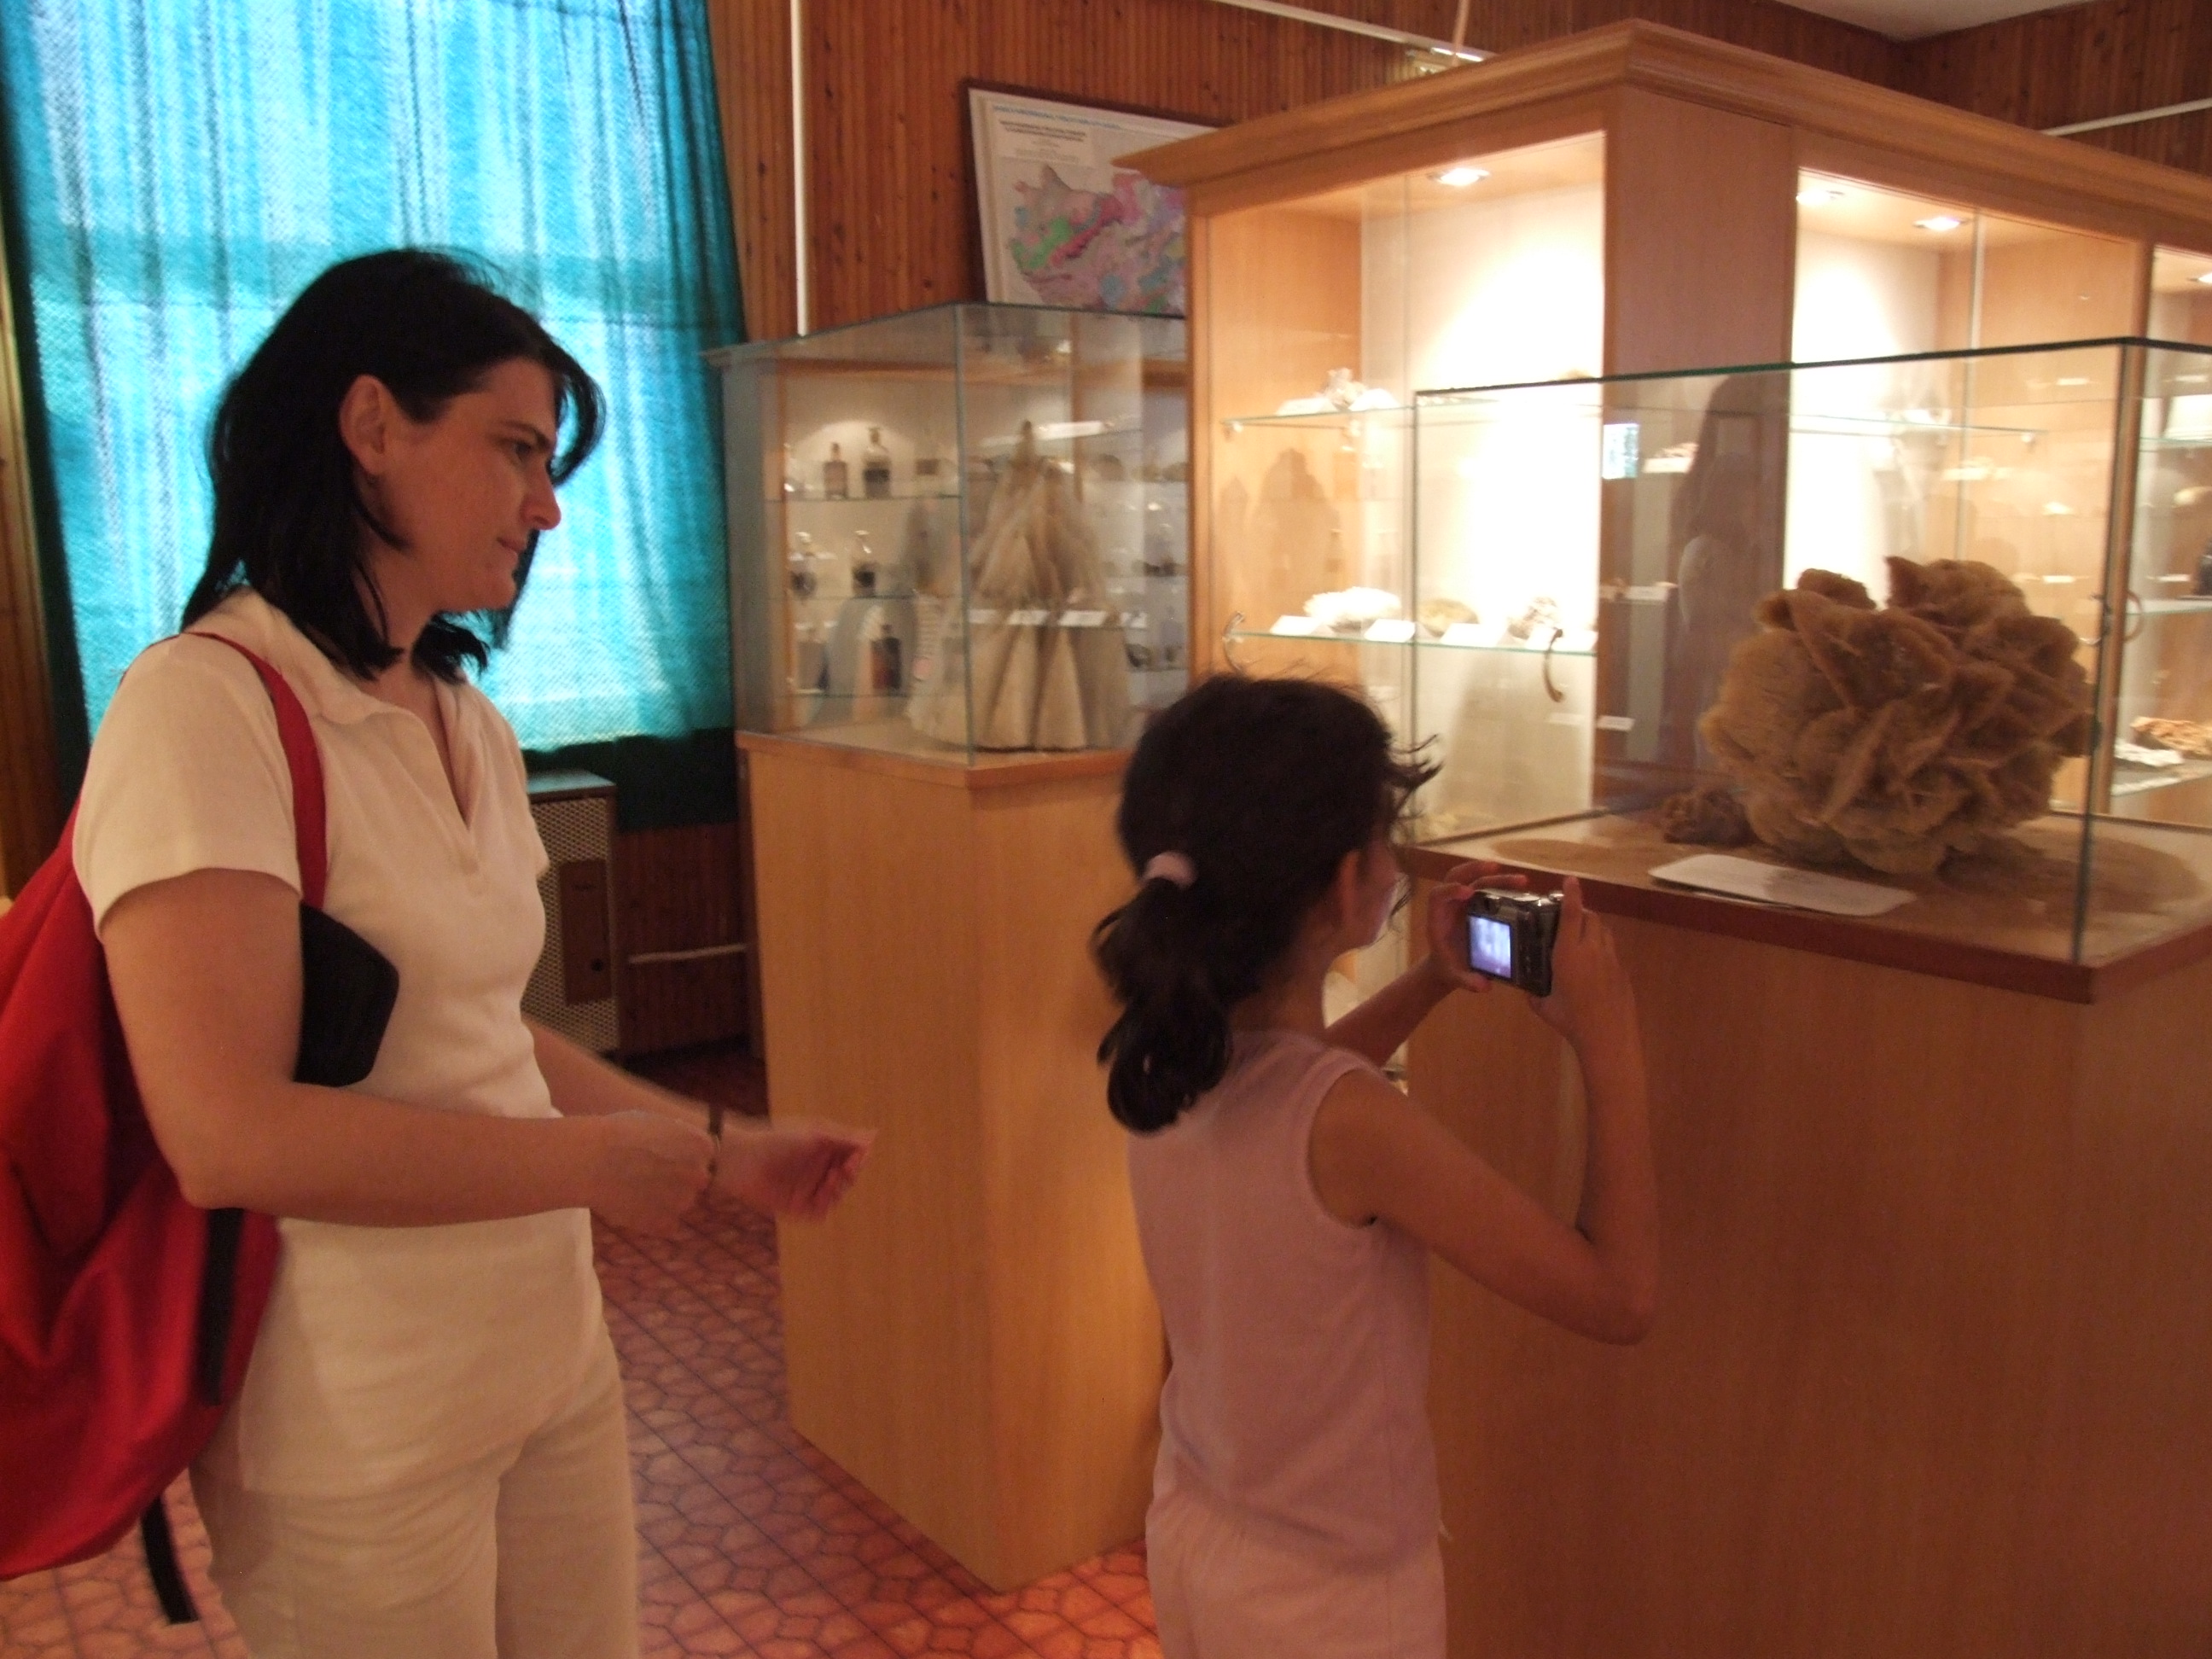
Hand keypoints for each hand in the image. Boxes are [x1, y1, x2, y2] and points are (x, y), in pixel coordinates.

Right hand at [589, 1111, 714, 1235]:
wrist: (593, 1160)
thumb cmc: (619, 1132)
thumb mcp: (658, 1123)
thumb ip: (677, 1138)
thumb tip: (681, 1147)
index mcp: (701, 1146)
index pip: (703, 1156)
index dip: (682, 1157)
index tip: (662, 1158)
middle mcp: (699, 1174)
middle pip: (694, 1181)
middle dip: (677, 1180)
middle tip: (648, 1177)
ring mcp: (684, 1201)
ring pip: (679, 1203)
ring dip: (663, 1201)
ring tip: (633, 1192)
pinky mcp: (665, 1223)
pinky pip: (664, 1224)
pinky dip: (651, 1220)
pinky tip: (632, 1207)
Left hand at [717, 1120, 873, 1219]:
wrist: (739, 1158)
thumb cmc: (776, 1138)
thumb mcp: (814, 1134)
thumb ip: (844, 1138)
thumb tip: (874, 1136)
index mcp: (821, 1150)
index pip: (851, 1157)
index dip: (859, 1157)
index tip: (860, 1154)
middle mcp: (815, 1171)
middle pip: (846, 1178)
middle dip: (852, 1173)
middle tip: (849, 1166)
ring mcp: (805, 1189)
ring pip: (835, 1196)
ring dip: (840, 1189)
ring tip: (833, 1177)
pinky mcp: (794, 1207)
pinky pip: (818, 1212)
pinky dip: (825, 1205)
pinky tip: (823, 1192)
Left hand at [1421, 859, 1529, 993]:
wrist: (1447, 964)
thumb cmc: (1448, 967)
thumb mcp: (1455, 976)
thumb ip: (1466, 980)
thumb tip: (1484, 986)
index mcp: (1438, 918)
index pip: (1438, 895)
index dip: (1450, 890)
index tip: (1467, 892)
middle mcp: (1449, 904)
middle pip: (1456, 876)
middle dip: (1473, 869)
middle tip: (1495, 867)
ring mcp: (1462, 901)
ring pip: (1474, 878)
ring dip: (1495, 875)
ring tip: (1521, 880)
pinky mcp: (1474, 903)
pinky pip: (1485, 887)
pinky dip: (1500, 884)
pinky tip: (1519, 888)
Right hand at [1529, 878, 1635, 1046]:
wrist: (1609, 1038)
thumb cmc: (1572, 1022)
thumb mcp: (1545, 1008)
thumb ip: (1535, 995)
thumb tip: (1528, 992)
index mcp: (1568, 955)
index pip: (1571, 915)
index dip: (1571, 894)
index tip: (1571, 879)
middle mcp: (1592, 950)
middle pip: (1590, 917)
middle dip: (1581, 911)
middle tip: (1569, 916)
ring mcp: (1611, 960)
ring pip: (1604, 931)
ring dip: (1593, 927)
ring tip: (1582, 937)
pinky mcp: (1622, 971)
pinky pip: (1611, 951)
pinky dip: (1602, 949)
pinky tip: (1594, 967)